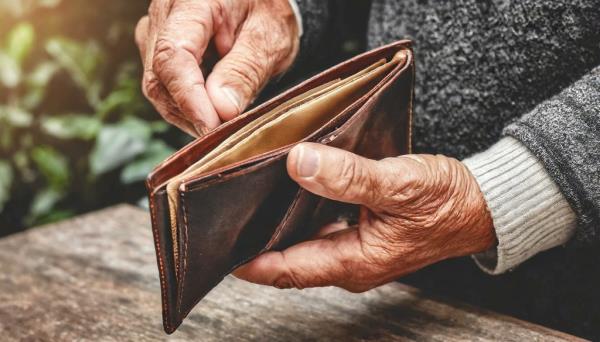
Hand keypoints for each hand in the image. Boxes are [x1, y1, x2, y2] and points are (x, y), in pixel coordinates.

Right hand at [135, 0, 299, 135]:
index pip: (173, 55)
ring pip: (159, 88)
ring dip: (189, 113)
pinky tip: (213, 110)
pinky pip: (164, 88)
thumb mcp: (268, 39)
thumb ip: (245, 71)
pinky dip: (188, 107)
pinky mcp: (156, 51)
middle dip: (191, 112)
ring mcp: (154, 33)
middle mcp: (163, 15)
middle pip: (159, 76)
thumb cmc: (267, 12)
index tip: (211, 126)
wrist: (261, 3)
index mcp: (190, 2)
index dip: (189, 97)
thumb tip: (221, 109)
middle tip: (226, 132)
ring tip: (224, 119)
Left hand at [234, 143, 495, 291]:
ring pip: (302, 244)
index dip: (249, 260)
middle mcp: (349, 262)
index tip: (217, 242)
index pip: (286, 269)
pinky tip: (290, 188)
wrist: (480, 205)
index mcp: (354, 261)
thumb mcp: (399, 184)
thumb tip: (299, 163)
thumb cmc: (446, 200)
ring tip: (250, 197)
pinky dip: (300, 213)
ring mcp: (355, 250)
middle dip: (255, 241)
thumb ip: (349, 177)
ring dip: (276, 225)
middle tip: (227, 212)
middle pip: (288, 259)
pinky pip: (319, 229)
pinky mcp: (360, 235)